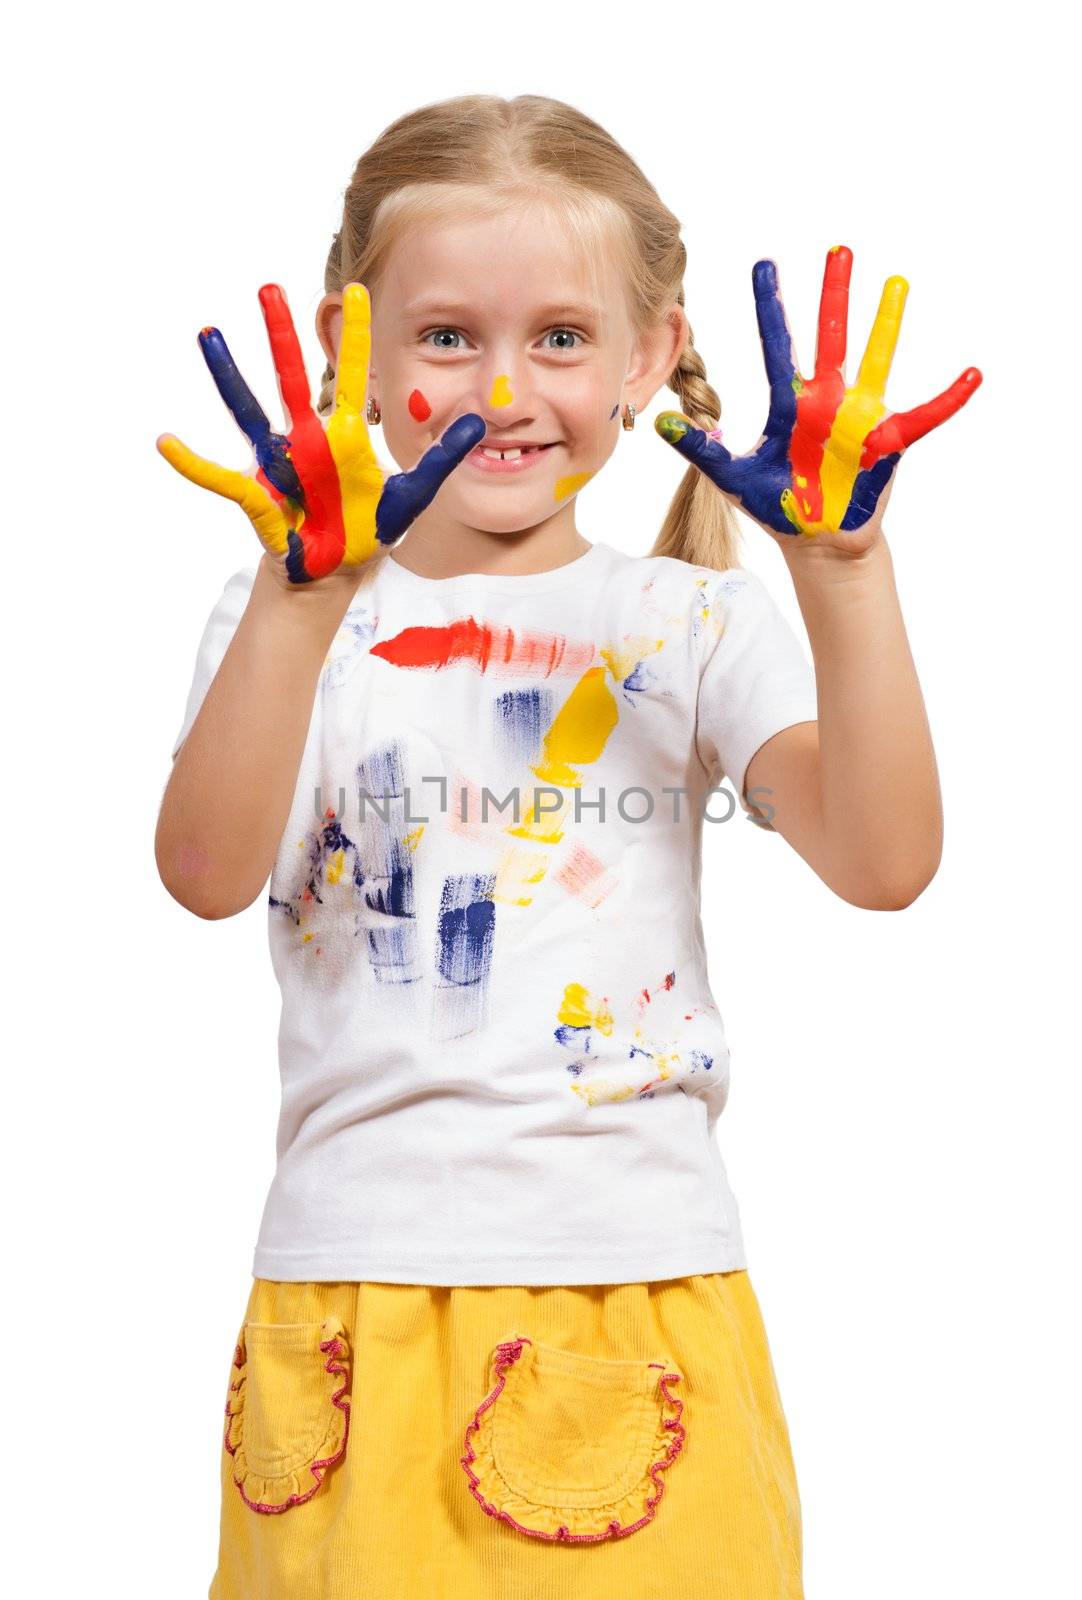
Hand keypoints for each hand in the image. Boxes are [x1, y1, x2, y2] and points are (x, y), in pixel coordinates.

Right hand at [157, 281, 484, 582]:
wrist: (336, 572)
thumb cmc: (368, 530)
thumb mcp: (413, 495)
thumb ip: (442, 458)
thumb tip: (479, 422)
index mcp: (343, 436)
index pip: (350, 375)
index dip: (353, 336)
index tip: (355, 291)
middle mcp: (307, 440)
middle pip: (291, 377)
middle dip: (281, 335)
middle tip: (269, 287)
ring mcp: (279, 463)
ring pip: (249, 410)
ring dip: (228, 374)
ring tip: (208, 334)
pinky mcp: (259, 495)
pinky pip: (221, 478)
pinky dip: (193, 463)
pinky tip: (166, 442)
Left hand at [655, 245, 981, 556]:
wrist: (816, 540)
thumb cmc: (778, 506)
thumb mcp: (734, 478)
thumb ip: (701, 451)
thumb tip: (662, 427)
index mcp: (790, 404)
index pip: (777, 345)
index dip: (771, 306)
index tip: (765, 264)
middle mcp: (826, 400)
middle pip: (829, 336)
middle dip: (832, 294)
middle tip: (837, 249)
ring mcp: (860, 416)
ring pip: (876, 358)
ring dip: (887, 323)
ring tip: (896, 282)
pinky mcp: (888, 441)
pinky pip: (925, 415)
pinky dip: (949, 398)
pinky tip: (973, 374)